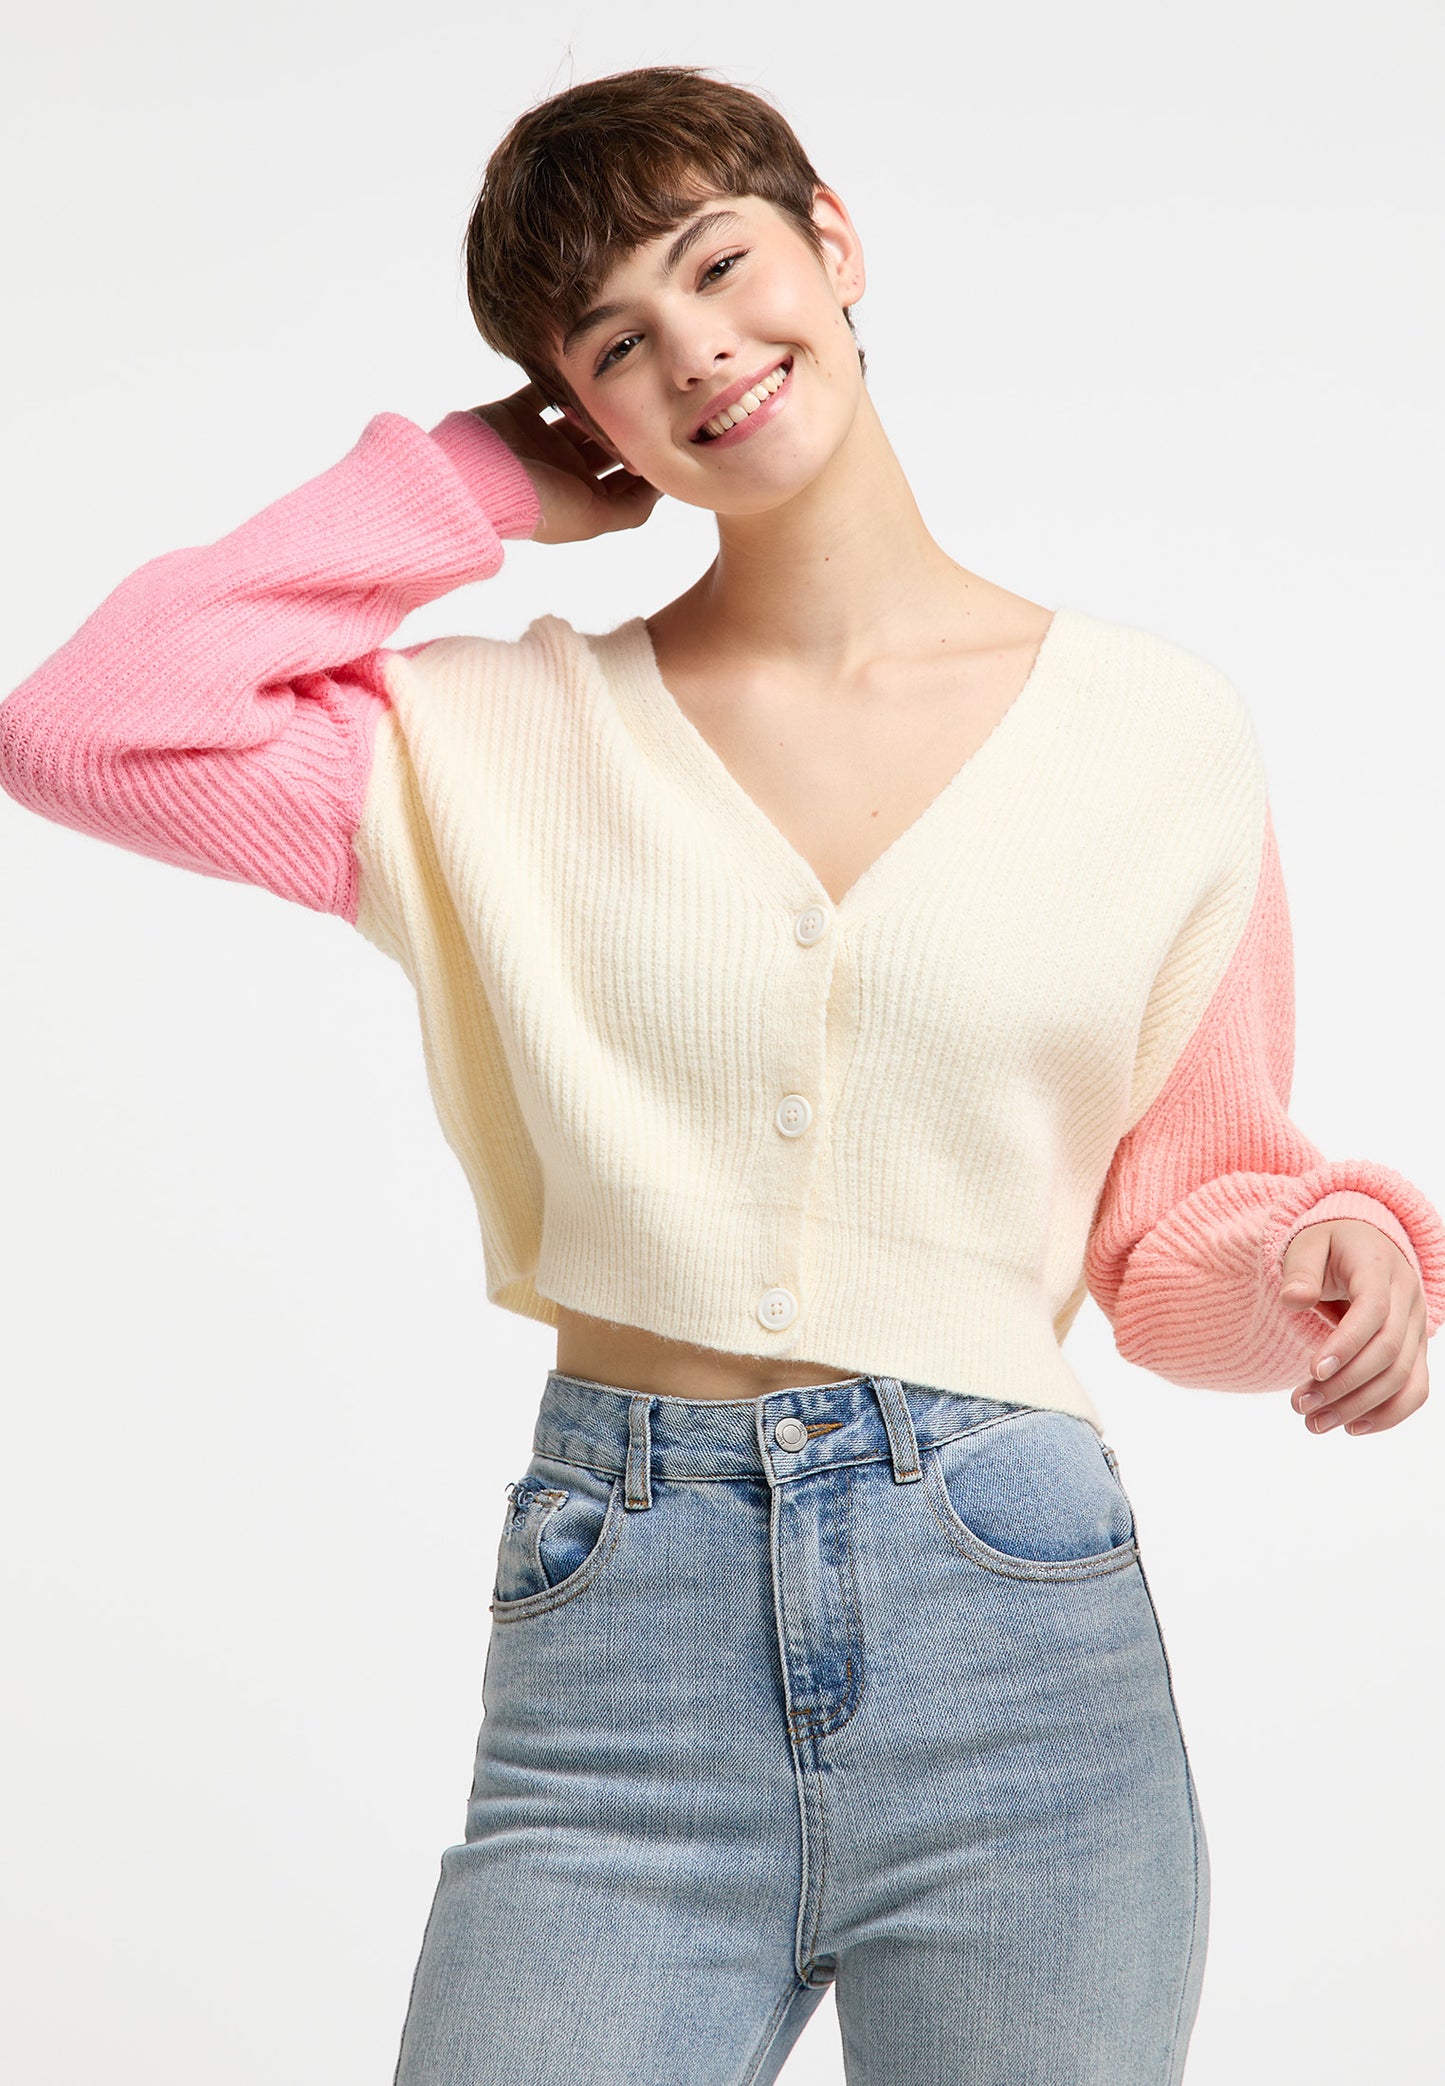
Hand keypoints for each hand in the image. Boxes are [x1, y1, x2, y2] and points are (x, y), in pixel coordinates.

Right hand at [469, 383, 661, 545]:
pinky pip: (543, 390)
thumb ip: (630, 509)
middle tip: (647, 400)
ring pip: (577, 416)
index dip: (642, 460)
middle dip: (623, 426)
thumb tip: (660, 487)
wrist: (475, 480)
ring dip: (596, 402)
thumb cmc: (534, 503)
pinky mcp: (516, 414)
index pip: (621, 477)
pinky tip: (579, 366)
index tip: (665, 435)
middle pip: (602, 443)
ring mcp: (537, 440)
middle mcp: (561, 469)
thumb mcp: (593, 518)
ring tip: (618, 381)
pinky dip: (558, 379)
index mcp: (579, 496)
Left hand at [1280, 1218, 1429, 1436]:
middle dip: (1344, 1384)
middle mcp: (1408, 1299)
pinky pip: (1416, 1388)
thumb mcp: (1306, 1245)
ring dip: (1360, 1406)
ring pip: (1403, 1376)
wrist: (1364, 1244)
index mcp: (1380, 1268)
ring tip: (1314, 1423)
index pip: (1373, 1311)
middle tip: (1300, 1405)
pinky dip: (1389, 1413)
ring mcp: (1417, 1327)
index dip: (1346, 1344)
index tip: (1312, 1371)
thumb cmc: (1329, 1245)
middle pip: (1388, 1350)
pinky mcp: (1416, 1349)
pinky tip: (1352, 1427)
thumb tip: (1293, 1299)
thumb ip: (1299, 1271)